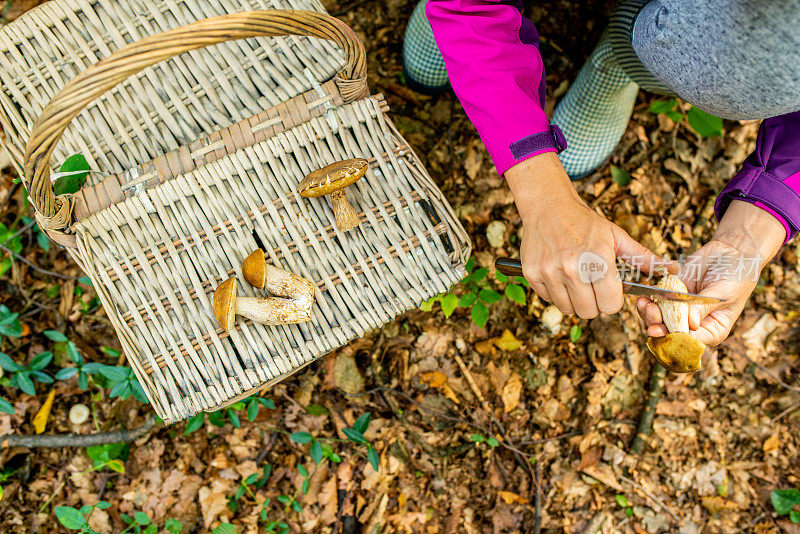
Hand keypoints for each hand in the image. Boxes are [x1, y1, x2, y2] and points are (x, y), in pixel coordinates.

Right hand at [506, 153, 669, 318]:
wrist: (548, 207)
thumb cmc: (584, 222)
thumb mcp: (616, 236)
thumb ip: (642, 257)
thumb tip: (672, 268)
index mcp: (599, 260)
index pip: (610, 305)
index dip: (612, 299)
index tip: (608, 289)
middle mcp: (572, 269)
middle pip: (589, 312)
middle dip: (594, 303)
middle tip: (592, 285)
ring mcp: (550, 273)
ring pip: (568, 309)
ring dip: (574, 300)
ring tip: (575, 280)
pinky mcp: (532, 275)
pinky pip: (549, 300)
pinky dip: (556, 293)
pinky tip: (559, 275)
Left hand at [636, 200, 785, 345]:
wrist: (730, 252)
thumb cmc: (736, 276)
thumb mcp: (724, 293)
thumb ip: (704, 307)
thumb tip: (691, 324)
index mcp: (712, 329)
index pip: (692, 342)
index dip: (676, 339)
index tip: (663, 333)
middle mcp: (694, 323)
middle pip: (671, 333)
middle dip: (659, 326)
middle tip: (653, 313)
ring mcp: (681, 309)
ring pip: (660, 319)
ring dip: (649, 314)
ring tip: (646, 304)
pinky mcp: (671, 295)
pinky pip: (656, 301)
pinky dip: (648, 301)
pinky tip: (643, 297)